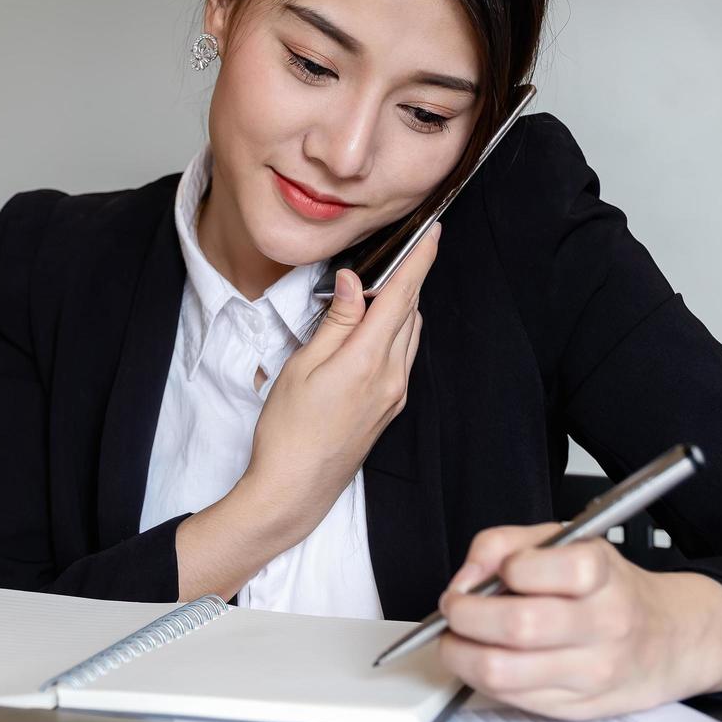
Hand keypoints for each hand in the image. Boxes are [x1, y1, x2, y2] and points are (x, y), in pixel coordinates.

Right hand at [239, 223, 440, 547]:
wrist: (295, 489)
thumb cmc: (288, 431)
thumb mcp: (302, 367)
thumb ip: (336, 322)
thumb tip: (355, 283)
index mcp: (369, 362)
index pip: (402, 298)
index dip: (419, 261)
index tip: (434, 233)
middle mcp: (392, 378)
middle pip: (410, 313)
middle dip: (407, 279)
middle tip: (396, 252)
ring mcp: (395, 396)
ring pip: (409, 336)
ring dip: (401, 307)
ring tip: (378, 288)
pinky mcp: (390, 408)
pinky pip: (402, 357)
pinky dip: (395, 333)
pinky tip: (374, 329)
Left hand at [436, 523, 721, 719]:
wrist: (669, 639)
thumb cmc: (609, 587)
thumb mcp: (566, 541)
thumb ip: (506, 543)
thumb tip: (467, 576)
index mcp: (601, 573)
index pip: (540, 568)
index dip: (500, 569)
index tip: (487, 572)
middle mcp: (603, 624)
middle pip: (516, 626)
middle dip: (465, 615)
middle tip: (454, 606)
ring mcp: (592, 671)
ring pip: (504, 671)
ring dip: (462, 653)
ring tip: (458, 636)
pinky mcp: (577, 706)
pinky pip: (510, 696)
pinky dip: (481, 677)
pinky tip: (485, 657)